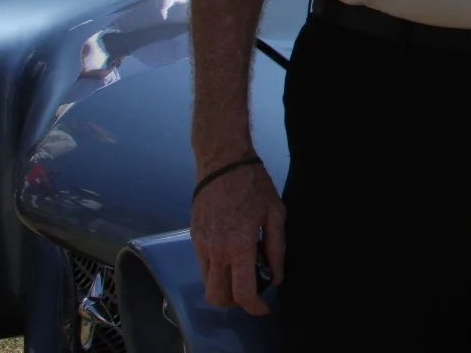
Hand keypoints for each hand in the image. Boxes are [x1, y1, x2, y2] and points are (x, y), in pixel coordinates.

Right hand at [191, 157, 284, 315]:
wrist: (222, 162)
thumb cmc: (253, 184)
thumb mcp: (275, 213)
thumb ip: (277, 248)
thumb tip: (276, 276)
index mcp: (239, 246)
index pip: (242, 292)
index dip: (254, 307)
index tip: (264, 307)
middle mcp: (216, 250)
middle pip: (218, 296)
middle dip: (235, 302)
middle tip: (252, 290)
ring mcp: (201, 245)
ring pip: (207, 283)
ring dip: (224, 286)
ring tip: (243, 271)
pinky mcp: (193, 237)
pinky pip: (203, 265)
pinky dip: (216, 269)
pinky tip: (232, 254)